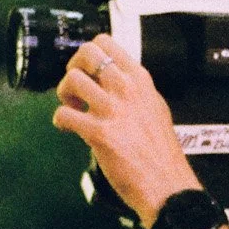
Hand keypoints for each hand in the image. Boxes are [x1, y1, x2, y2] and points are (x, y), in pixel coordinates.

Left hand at [52, 34, 196, 226]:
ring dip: (64, 94)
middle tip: (76, 87)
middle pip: (86, 54)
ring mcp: (113, 110)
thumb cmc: (162, 154)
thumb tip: (114, 79)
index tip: (87, 70)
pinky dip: (61, 121)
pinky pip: (63, 115)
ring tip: (73, 108)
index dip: (89, 55)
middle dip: (73, 68)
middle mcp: (127, 90)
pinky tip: (69, 128)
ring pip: (71, 80)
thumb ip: (135, 90)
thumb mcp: (156, 108)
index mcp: (141, 80)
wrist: (167, 186)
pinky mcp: (99, 133)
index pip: (106, 43)